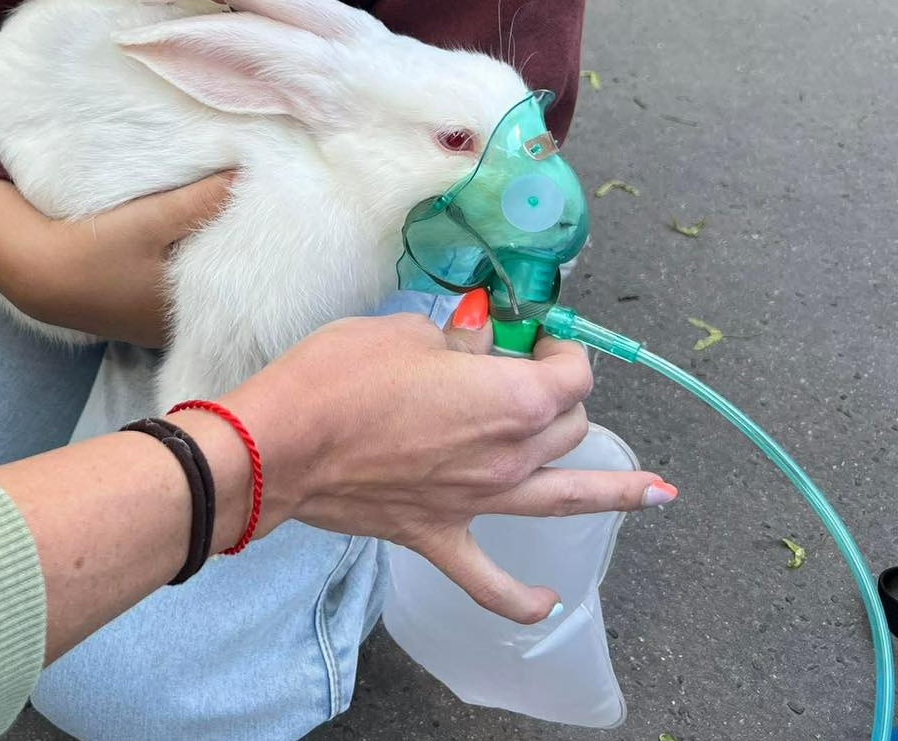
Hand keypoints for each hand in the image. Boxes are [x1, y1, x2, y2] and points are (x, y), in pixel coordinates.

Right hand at [0, 175, 233, 347]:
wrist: (38, 272)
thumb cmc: (94, 250)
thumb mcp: (150, 221)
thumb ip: (200, 202)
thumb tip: (248, 179)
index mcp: (184, 312)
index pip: (235, 281)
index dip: (250, 250)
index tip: (263, 219)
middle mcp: (173, 328)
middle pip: (218, 288)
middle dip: (232, 256)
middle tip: (250, 217)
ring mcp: (153, 326)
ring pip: (196, 292)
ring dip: (207, 263)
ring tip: (225, 225)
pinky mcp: (136, 316)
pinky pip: (174, 294)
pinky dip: (184, 272)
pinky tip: (188, 246)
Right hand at [220, 312, 674, 623]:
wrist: (283, 443)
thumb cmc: (339, 376)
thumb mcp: (403, 332)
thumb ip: (454, 340)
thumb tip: (472, 342)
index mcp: (512, 398)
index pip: (570, 372)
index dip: (560, 347)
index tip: (532, 336)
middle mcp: (510, 455)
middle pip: (567, 426)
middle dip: (558, 396)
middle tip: (521, 374)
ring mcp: (480, 501)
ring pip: (564, 498)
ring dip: (615, 493)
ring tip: (655, 493)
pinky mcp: (439, 534)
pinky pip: (490, 580)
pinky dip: (522, 600)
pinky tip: (547, 606)